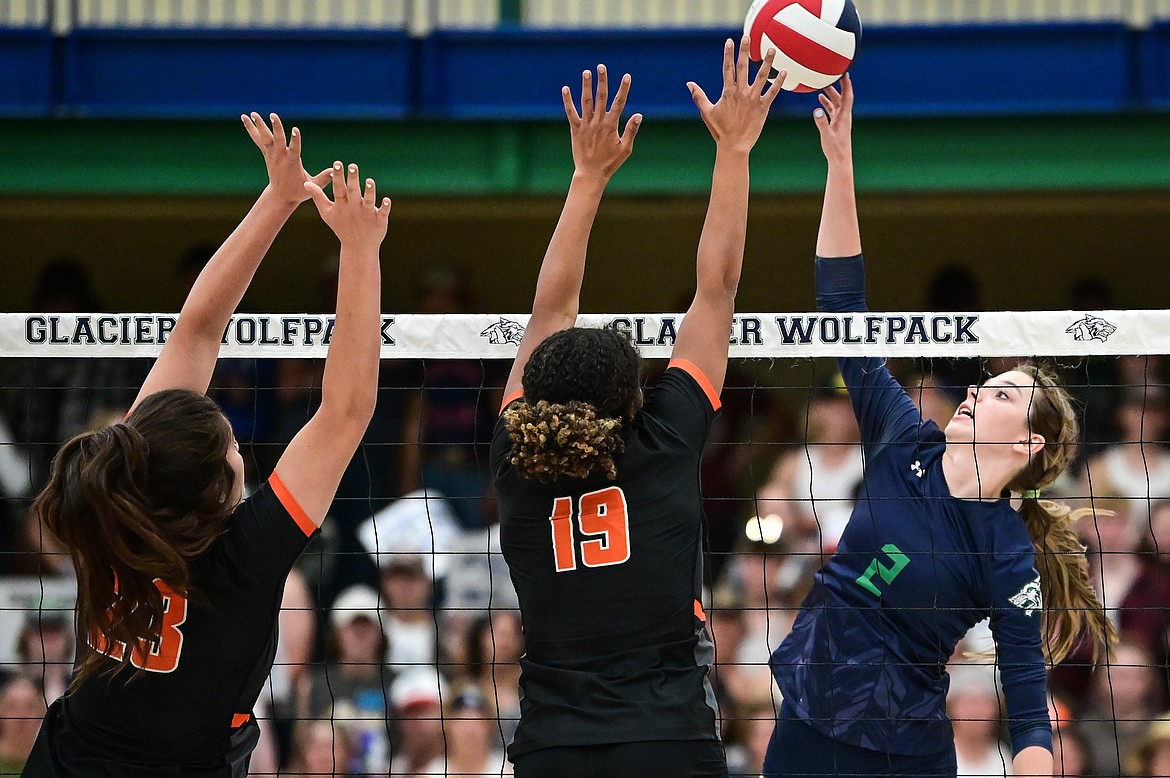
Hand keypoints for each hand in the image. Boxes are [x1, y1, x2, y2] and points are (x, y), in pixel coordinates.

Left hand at [242, 112, 330, 205]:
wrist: (281, 196)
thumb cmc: (299, 191)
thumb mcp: (313, 186)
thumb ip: (324, 178)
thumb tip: (336, 170)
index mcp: (292, 163)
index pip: (294, 150)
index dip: (295, 140)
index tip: (296, 129)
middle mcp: (280, 157)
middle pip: (277, 140)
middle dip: (276, 128)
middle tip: (272, 115)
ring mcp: (272, 155)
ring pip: (265, 138)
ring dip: (259, 125)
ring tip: (252, 113)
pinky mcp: (267, 154)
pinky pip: (258, 140)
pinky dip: (251, 129)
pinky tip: (245, 118)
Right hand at [305, 162, 391, 249]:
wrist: (358, 247)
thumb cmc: (341, 227)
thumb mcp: (327, 213)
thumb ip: (318, 197)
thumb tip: (306, 183)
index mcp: (342, 205)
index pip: (339, 188)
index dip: (338, 176)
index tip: (337, 163)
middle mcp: (354, 208)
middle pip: (353, 192)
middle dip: (352, 179)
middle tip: (353, 166)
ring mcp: (367, 214)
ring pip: (368, 201)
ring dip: (369, 192)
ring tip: (370, 181)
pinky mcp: (379, 220)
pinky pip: (382, 212)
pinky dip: (385, 207)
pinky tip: (387, 200)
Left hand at [562, 65, 641, 180]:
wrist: (591, 174)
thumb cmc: (610, 162)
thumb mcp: (625, 148)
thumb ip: (631, 130)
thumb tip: (639, 114)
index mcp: (611, 125)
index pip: (619, 102)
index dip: (623, 88)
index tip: (627, 76)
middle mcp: (598, 122)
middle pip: (601, 97)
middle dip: (602, 81)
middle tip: (601, 66)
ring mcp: (586, 125)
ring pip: (586, 101)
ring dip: (586, 86)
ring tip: (586, 72)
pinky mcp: (575, 129)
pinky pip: (571, 112)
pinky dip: (568, 101)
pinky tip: (565, 89)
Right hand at [688, 37, 782, 153]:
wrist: (734, 146)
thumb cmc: (720, 130)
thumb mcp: (707, 112)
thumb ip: (698, 96)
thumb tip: (689, 84)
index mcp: (728, 92)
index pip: (728, 68)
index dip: (728, 54)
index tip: (730, 41)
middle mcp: (741, 93)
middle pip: (743, 67)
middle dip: (745, 50)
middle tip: (747, 36)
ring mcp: (753, 99)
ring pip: (762, 76)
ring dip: (767, 62)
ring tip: (772, 49)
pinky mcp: (763, 107)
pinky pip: (773, 92)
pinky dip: (779, 82)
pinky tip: (784, 72)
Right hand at [813, 74, 853, 163]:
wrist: (840, 159)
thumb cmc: (835, 149)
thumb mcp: (826, 135)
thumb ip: (821, 122)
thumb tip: (816, 110)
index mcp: (844, 116)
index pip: (847, 96)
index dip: (847, 84)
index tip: (845, 73)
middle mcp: (844, 116)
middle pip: (841, 97)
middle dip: (836, 86)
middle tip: (830, 75)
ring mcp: (840, 120)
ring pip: (836, 103)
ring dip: (830, 94)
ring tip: (822, 85)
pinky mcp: (836, 125)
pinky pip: (832, 111)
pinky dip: (827, 104)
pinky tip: (820, 101)